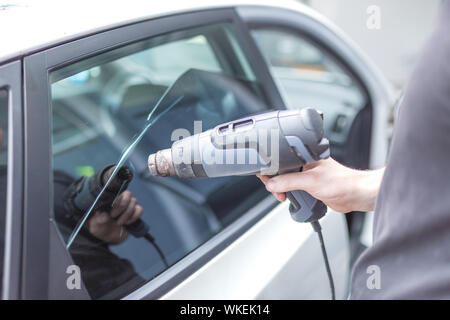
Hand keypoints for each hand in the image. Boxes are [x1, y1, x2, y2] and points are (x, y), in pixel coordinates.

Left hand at [88, 190, 142, 243]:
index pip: (117, 191)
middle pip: (128, 194)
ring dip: (127, 214)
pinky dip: (134, 216)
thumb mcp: (95, 224)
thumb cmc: (100, 227)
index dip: (117, 201)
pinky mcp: (135, 213)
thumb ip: (98, 219)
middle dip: (122, 207)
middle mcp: (120, 200)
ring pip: (134, 202)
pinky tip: (127, 222)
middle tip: (114, 217)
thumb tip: (105, 215)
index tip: (111, 213)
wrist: (108, 236)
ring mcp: (128, 205)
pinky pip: (139, 209)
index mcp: (110, 199)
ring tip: (119, 222)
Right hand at [257, 157, 384, 212]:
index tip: (267, 179)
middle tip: (277, 191)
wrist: (355, 195)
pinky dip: (290, 195)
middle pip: (280, 171)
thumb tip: (272, 184)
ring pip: (286, 181)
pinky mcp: (309, 186)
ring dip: (282, 190)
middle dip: (275, 182)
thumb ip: (289, 181)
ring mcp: (306, 175)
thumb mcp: (310, 181)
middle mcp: (304, 163)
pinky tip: (292, 198)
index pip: (280, 159)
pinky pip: (293, 189)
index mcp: (304, 155)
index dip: (270, 168)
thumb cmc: (342, 182)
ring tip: (284, 196)